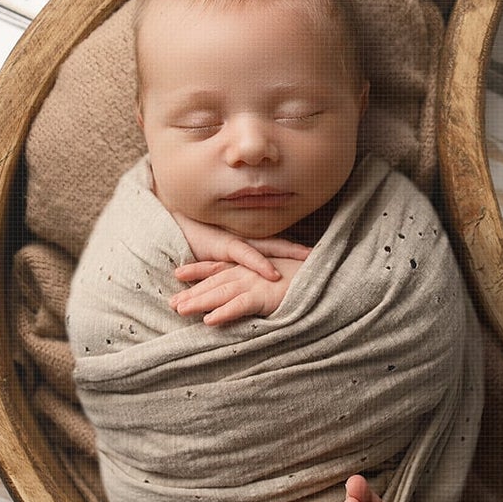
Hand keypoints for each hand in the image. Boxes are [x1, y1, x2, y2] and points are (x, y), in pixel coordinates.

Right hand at [170, 212, 309, 280]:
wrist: (174, 227)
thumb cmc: (199, 243)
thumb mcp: (224, 255)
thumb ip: (240, 262)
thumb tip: (260, 274)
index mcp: (251, 242)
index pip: (281, 245)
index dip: (299, 250)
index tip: (322, 253)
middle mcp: (249, 240)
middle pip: (283, 245)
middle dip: (303, 250)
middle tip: (328, 254)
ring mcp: (238, 242)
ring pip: (271, 248)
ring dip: (290, 254)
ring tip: (309, 260)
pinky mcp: (224, 248)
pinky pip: (246, 257)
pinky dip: (260, 265)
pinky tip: (273, 273)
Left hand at [170, 256, 305, 324]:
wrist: (323, 277)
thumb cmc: (301, 279)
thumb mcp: (274, 278)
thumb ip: (258, 282)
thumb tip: (243, 293)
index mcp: (249, 266)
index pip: (217, 267)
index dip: (196, 270)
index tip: (177, 274)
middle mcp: (248, 272)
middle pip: (213, 282)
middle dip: (191, 292)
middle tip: (171, 304)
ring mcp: (255, 282)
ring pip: (220, 292)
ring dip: (199, 301)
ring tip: (180, 310)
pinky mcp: (264, 295)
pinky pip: (240, 305)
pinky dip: (224, 312)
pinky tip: (210, 321)